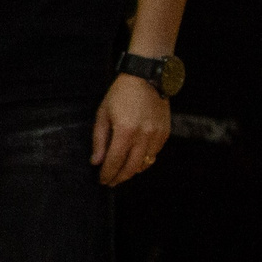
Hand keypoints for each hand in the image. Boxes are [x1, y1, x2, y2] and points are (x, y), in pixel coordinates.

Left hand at [92, 73, 170, 187]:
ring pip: (145, 163)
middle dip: (119, 177)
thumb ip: (99, 140)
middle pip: (131, 167)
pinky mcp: (165, 133)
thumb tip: (96, 162)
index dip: (107, 174)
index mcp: (125, 131)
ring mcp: (157, 135)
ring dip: (132, 171)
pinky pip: (154, 154)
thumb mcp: (103, 115)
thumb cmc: (120, 95)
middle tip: (111, 182)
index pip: (114, 161)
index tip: (102, 180)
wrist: (146, 78)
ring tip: (121, 173)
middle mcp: (143, 135)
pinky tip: (135, 161)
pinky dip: (144, 160)